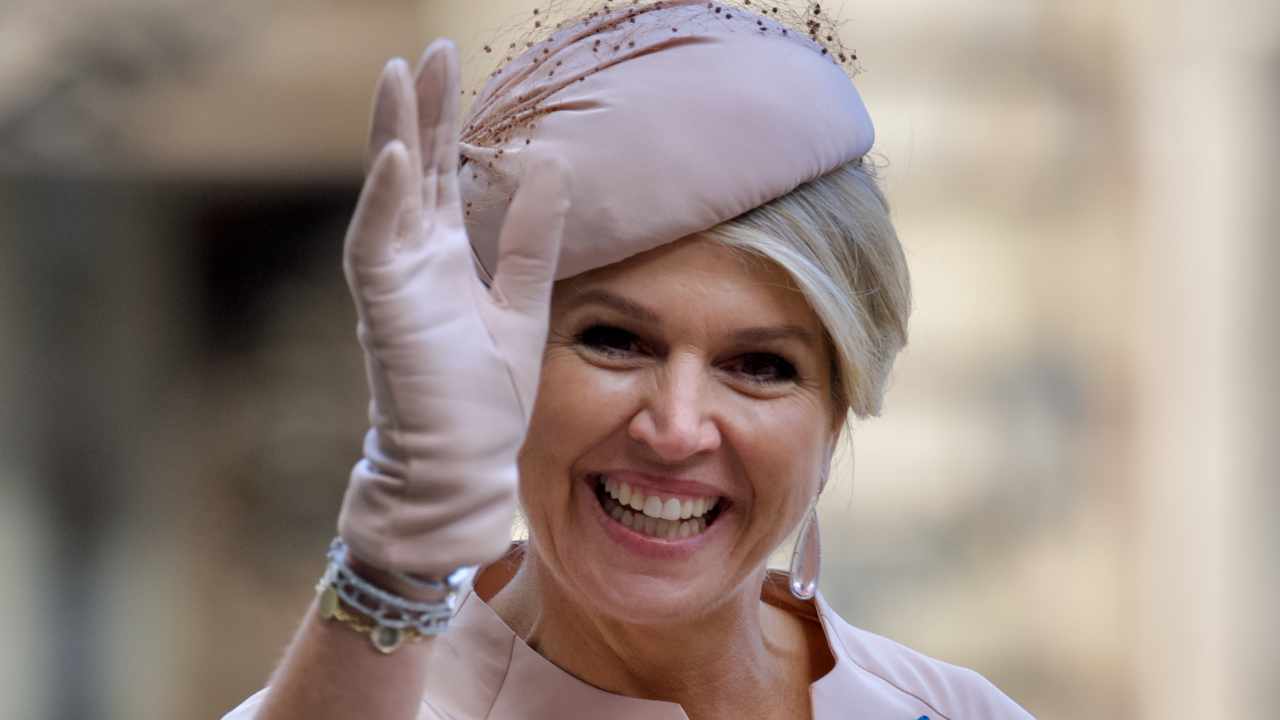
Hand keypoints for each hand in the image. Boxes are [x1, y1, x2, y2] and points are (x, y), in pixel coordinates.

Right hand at [336, 39, 568, 576]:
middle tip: (427, 51)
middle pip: (417, 169)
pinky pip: (376, 245)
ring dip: (392, 136)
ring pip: (387, 194)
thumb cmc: (484, 398)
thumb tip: (550, 170)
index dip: (448, 121)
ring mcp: (394, 281)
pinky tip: (398, 156)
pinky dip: (384, 202)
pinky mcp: (384, 309)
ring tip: (397, 78)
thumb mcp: (522, 304)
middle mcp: (414, 259)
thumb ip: (530, 242)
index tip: (451, 65)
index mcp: (446, 257)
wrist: (461, 465)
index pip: (446, 175)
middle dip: (421, 109)